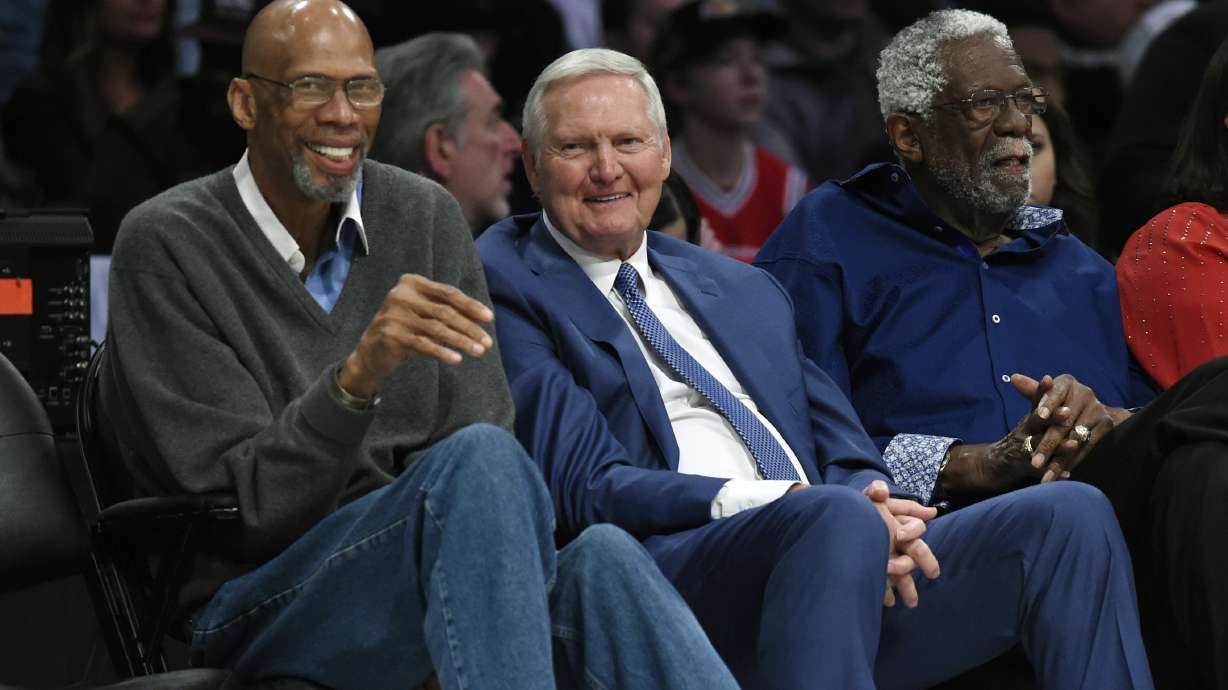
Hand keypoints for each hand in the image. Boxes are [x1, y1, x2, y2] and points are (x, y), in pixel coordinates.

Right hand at [339, 274, 493, 397]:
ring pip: (437, 329)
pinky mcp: (392, 336)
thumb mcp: (426, 315)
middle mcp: (401, 295)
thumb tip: (482, 319)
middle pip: (445, 311)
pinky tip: (457, 359)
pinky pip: (424, 344)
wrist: (371, 351)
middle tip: (488, 342)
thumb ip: (449, 312)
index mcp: (411, 283)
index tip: (489, 318)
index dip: (470, 305)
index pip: (448, 293)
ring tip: (479, 352)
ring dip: (462, 341)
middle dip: (470, 328)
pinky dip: (443, 352)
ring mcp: (394, 315)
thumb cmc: (406, 329)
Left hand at [863, 481, 939, 607]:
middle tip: (933, 572)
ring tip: (912, 601)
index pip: (916, 527)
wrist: (837, 524)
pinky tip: (887, 602)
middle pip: (917, 552)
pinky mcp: (877, 572)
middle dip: (925, 561)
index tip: (900, 535)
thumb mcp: (865, 499)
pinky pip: (885, 585)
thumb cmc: (857, 509)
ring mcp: (890, 559)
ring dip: (908, 586)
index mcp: (901, 525)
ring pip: (904, 574)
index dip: (912, 530)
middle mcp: (900, 543)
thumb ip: (874, 492)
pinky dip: (886, 593)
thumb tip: (881, 490)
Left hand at [1011, 373, 1119, 481]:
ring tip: (1047, 475)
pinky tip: (1064, 474)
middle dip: (1048, 444)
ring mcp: (1097, 409)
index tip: (1040, 415)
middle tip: (1035, 462)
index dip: (1048, 404)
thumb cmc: (1059, 404)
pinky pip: (1088, 446)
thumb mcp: (1046, 398)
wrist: (1091, 411)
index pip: (1055, 394)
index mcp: (1066, 383)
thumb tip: (1014, 378)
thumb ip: (1032, 392)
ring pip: (1074, 438)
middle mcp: (1085, 393)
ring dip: (1060, 459)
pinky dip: (1074, 461)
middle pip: (1063, 422)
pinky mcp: (1107, 424)